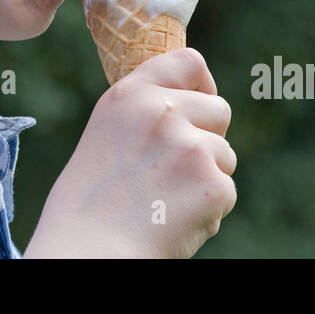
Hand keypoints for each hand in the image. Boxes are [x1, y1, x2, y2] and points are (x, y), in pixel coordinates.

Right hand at [24, 47, 235, 257]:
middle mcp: (163, 111)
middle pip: (219, 110)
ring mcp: (191, 146)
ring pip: (225, 155)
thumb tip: (191, 106)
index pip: (189, 62)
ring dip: (206, 177)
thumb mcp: (105, 134)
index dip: (202, 84)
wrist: (90, 251)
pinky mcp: (213, 184)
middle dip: (208, 138)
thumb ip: (144, 113)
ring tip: (164, 201)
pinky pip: (226, 191)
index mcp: (131, 94)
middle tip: (174, 170)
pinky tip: (172, 220)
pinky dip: (208, 210)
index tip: (199, 102)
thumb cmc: (88, 203)